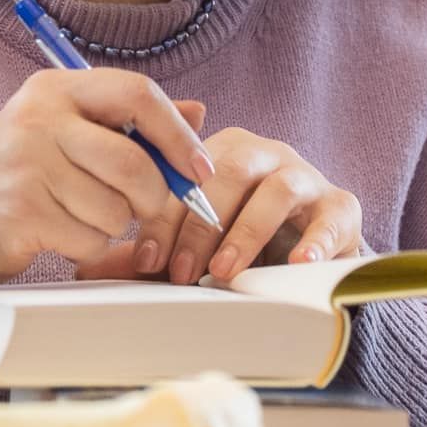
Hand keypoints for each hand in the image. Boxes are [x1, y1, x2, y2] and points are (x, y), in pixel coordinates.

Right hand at [0, 69, 212, 287]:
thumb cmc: (31, 166)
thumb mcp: (74, 127)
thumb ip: (133, 119)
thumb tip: (198, 113)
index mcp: (57, 87)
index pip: (137, 93)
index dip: (178, 135)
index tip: (199, 169)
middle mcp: (38, 118)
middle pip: (133, 163)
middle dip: (154, 194)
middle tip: (148, 204)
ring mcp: (26, 164)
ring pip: (115, 208)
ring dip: (114, 222)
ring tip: (86, 212)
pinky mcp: (21, 210)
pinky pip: (91, 239)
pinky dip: (90, 244)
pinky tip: (65, 231)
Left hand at [77, 129, 361, 284]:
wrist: (304, 258)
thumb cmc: (238, 243)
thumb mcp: (188, 248)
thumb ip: (146, 253)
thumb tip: (85, 264)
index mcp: (219, 155)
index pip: (185, 174)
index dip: (163, 216)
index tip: (147, 259)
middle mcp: (262, 156)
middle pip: (228, 171)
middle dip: (201, 224)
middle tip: (181, 270)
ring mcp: (304, 178)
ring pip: (277, 189)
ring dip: (247, 231)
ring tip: (224, 270)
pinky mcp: (341, 207)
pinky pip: (334, 216)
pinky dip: (317, 240)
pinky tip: (296, 264)